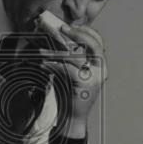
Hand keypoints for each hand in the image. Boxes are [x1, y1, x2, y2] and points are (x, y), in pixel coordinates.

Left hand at [49, 23, 106, 137]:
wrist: (72, 117)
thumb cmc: (70, 94)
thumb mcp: (72, 72)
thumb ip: (71, 59)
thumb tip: (59, 40)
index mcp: (100, 65)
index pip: (98, 42)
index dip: (85, 31)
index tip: (70, 26)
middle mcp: (101, 70)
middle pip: (93, 45)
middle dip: (77, 33)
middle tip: (61, 28)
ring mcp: (95, 77)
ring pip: (76, 57)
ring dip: (55, 52)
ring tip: (42, 51)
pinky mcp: (85, 85)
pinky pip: (67, 69)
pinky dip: (53, 65)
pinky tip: (43, 64)